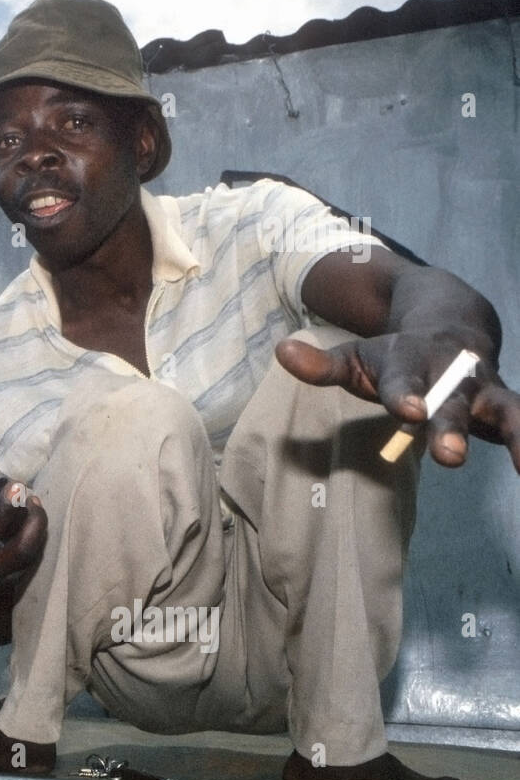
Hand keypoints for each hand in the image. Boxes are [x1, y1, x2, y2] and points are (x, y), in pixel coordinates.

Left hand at [276, 330, 519, 471]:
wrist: (451, 324)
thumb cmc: (395, 356)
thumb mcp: (355, 358)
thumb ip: (322, 365)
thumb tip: (282, 352)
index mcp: (410, 362)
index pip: (402, 381)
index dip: (404, 394)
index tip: (406, 409)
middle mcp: (451, 374)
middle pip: (452, 402)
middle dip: (450, 425)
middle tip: (449, 455)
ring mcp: (483, 390)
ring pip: (502, 410)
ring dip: (512, 434)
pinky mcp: (505, 405)